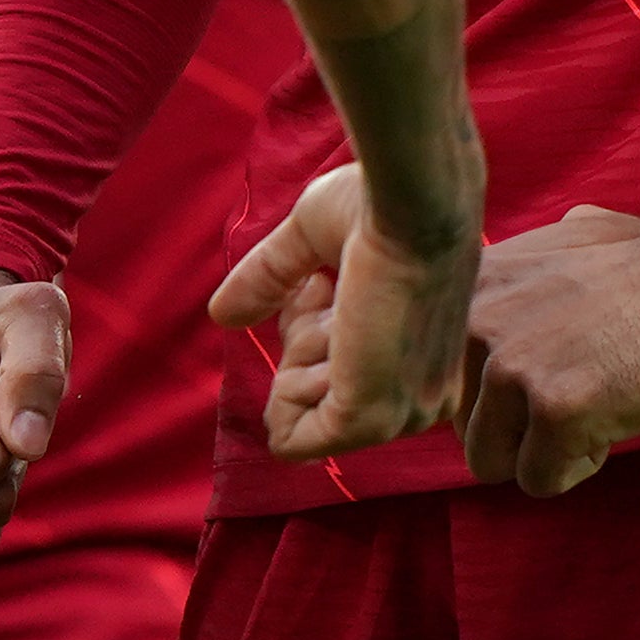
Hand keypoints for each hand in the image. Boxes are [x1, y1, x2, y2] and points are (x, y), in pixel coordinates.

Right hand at [210, 164, 476, 460]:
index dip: (306, 328)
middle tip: (329, 287)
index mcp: (419, 361)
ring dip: (298, 352)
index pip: (333, 382)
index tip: (325, 281)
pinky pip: (294, 438)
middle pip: (311, 400)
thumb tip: (220, 316)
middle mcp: (417, 398)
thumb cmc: (380, 206)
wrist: (411, 202)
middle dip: (300, 338)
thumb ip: (271, 281)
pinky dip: (285, 387)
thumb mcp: (311, 242)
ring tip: (339, 302)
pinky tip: (330, 331)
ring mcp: (399, 415)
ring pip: (299, 418)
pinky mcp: (370, 419)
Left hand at [453, 205, 639, 496]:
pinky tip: (611, 424)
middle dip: (516, 430)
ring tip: (592, 412)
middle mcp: (477, 325)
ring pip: (490, 462)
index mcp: (472, 287)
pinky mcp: (554, 411)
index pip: (443, 378)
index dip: (494, 395)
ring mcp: (512, 369)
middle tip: (575, 399)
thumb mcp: (558, 242)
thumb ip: (516, 276)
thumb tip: (497, 287)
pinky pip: (539, 480)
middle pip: (463, 426)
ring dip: (542, 453)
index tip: (541, 380)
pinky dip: (577, 468)